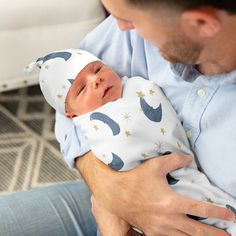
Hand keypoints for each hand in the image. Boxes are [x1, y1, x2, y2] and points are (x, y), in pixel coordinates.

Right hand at [76, 152, 234, 235]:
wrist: (114, 193)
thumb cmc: (134, 178)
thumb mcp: (155, 165)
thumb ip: (174, 160)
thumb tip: (189, 158)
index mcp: (171, 202)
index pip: (200, 208)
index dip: (217, 212)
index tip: (230, 215)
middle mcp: (167, 218)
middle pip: (197, 230)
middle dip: (214, 234)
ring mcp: (159, 227)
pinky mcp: (151, 231)